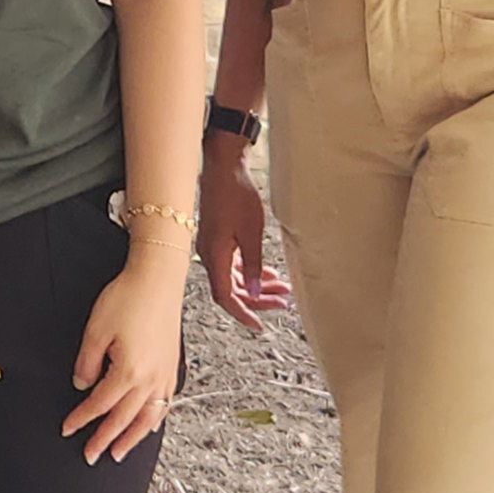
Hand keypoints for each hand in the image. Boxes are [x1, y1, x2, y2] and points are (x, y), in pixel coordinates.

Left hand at [65, 253, 186, 462]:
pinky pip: (164, 405)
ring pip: (148, 418)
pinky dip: (153, 421)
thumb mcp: (96, 330)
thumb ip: (86, 362)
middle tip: (91, 456)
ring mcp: (165, 375)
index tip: (68, 430)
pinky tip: (147, 425)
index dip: (82, 420)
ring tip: (120, 453)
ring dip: (132, 439)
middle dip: (105, 440)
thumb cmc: (128, 298)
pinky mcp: (173, 367)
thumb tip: (82, 385)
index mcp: (128, 372)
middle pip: (124, 419)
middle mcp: (150, 379)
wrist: (158, 279)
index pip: (100, 405)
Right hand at [198, 142, 294, 332]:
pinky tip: (267, 272)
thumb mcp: (251, 232)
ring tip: (282, 289)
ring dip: (257, 285)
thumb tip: (256, 291)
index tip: (259, 325)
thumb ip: (254, 264)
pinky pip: (233, 264)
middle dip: (258, 299)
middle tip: (282, 303)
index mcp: (215, 257)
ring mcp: (213, 248)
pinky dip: (250, 271)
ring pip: (235, 278)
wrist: (223, 167)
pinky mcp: (218, 239)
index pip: (226, 297)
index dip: (243, 313)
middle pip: (233, 290)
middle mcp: (210, 256)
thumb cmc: (235, 195)